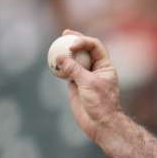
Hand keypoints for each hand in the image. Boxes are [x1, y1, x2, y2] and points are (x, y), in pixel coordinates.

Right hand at [55, 29, 122, 144]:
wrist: (100, 123)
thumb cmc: (100, 103)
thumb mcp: (88, 83)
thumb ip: (74, 69)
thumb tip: (59, 57)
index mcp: (105, 66)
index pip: (95, 47)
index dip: (84, 41)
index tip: (72, 46)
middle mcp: (96, 68)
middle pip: (85, 49)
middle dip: (75, 40)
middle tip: (64, 34)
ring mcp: (85, 75)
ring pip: (74, 59)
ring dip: (65, 52)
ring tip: (55, 46)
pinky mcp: (75, 83)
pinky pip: (66, 71)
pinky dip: (59, 66)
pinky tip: (52, 62)